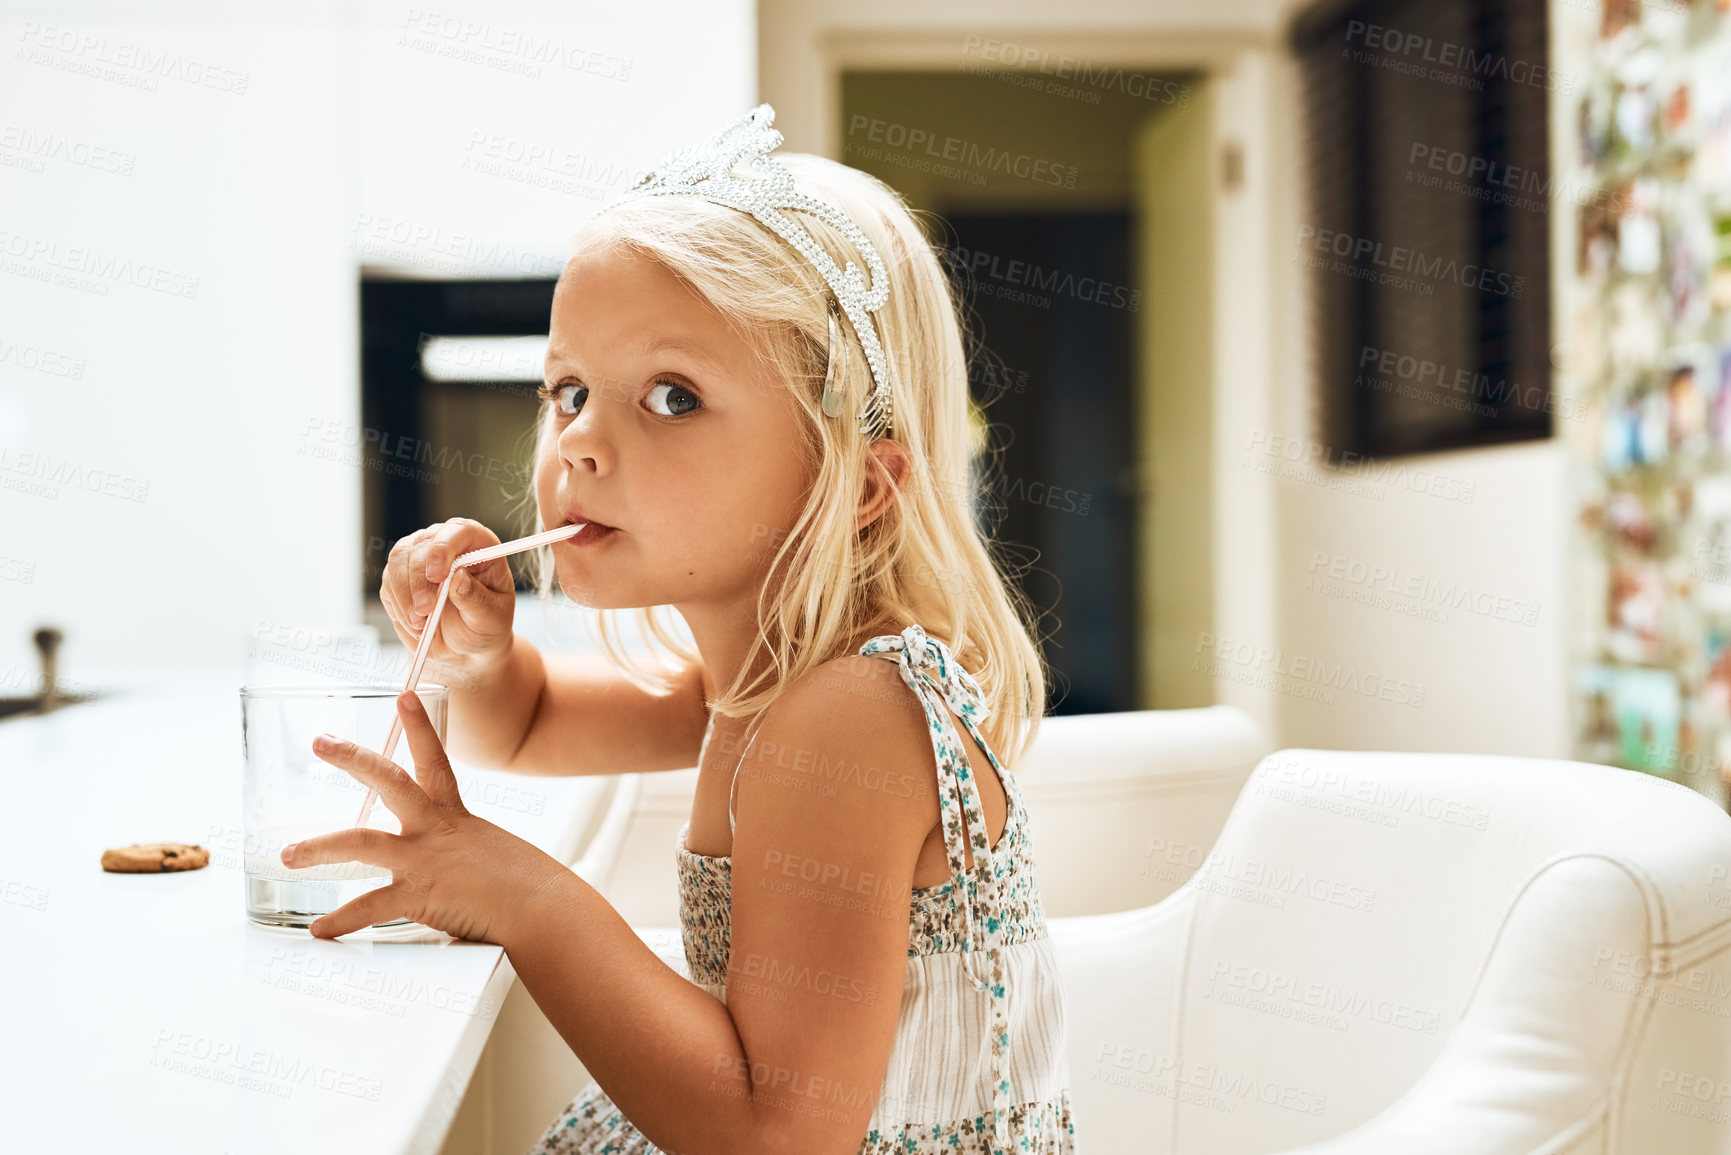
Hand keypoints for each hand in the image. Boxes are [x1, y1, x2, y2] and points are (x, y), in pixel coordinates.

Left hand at [282, 690, 567, 941]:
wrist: (543, 908)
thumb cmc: (526, 887)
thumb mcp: (492, 856)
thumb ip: (463, 856)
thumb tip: (456, 872)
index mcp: (456, 816)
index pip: (435, 760)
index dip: (419, 726)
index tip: (404, 695)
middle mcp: (436, 828)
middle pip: (389, 781)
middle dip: (353, 759)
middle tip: (321, 742)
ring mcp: (425, 859)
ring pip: (362, 842)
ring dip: (321, 847)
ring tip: (289, 853)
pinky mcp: (421, 894)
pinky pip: (370, 906)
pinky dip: (341, 920)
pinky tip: (319, 930)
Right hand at [380, 518, 515, 670]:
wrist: (465, 644)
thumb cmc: (484, 625)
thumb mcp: (490, 617)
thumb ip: (476, 598)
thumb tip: (458, 578)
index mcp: (478, 546)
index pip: (459, 530)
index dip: (443, 548)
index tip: (437, 576)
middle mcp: (446, 544)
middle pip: (421, 545)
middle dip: (419, 582)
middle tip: (425, 611)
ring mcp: (419, 556)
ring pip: (398, 561)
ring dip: (405, 596)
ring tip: (421, 625)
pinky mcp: (399, 576)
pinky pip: (389, 584)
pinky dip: (399, 607)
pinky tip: (416, 625)